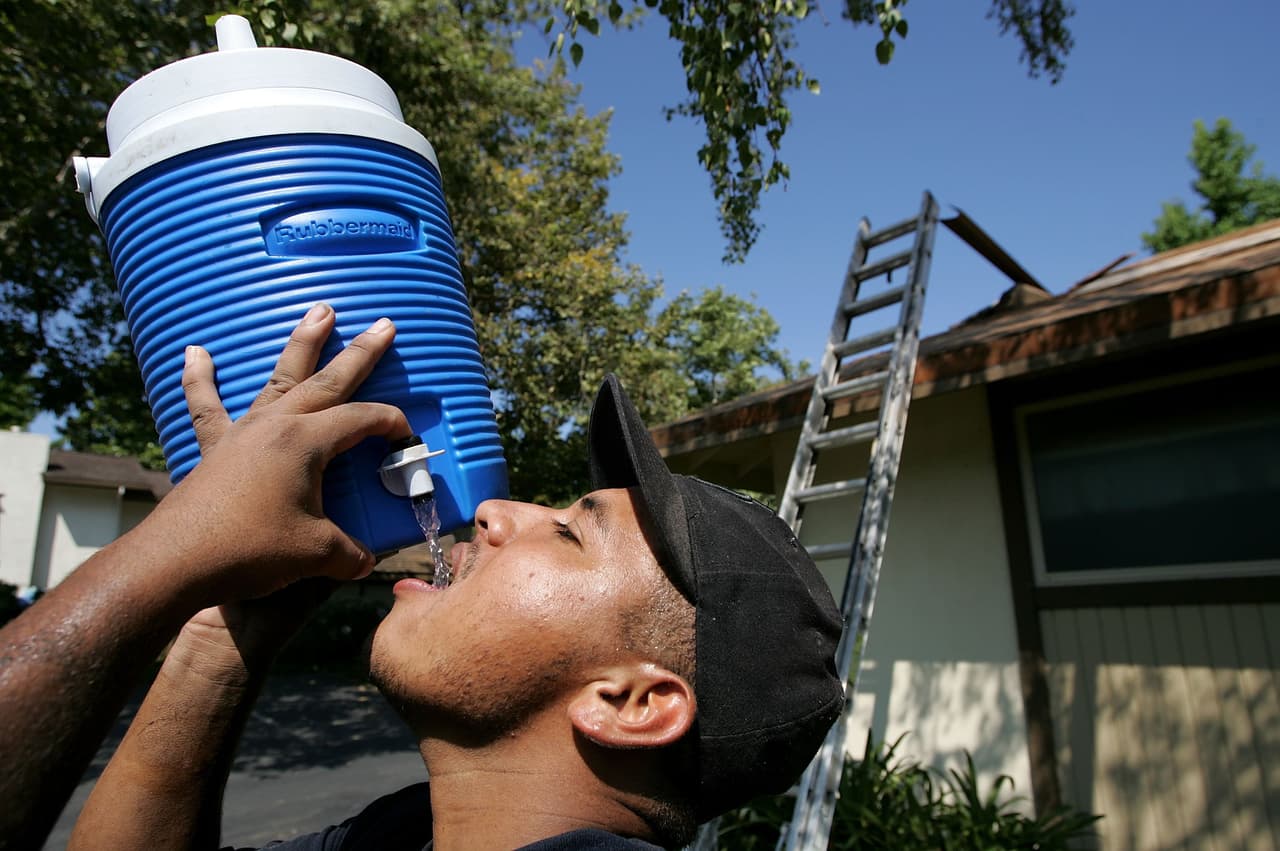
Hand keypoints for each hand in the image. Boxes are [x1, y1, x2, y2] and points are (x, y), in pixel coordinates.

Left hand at [149, 304, 411, 607]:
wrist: (177, 562)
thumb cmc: (251, 551)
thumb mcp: (316, 555)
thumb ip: (349, 554)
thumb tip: (365, 561)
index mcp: (307, 442)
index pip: (361, 420)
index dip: (390, 424)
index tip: (408, 437)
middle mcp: (276, 425)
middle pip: (327, 381)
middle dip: (360, 353)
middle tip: (383, 324)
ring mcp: (242, 431)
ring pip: (279, 378)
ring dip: (301, 344)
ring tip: (318, 311)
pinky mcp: (214, 448)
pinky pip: (207, 406)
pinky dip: (200, 378)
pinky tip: (194, 352)